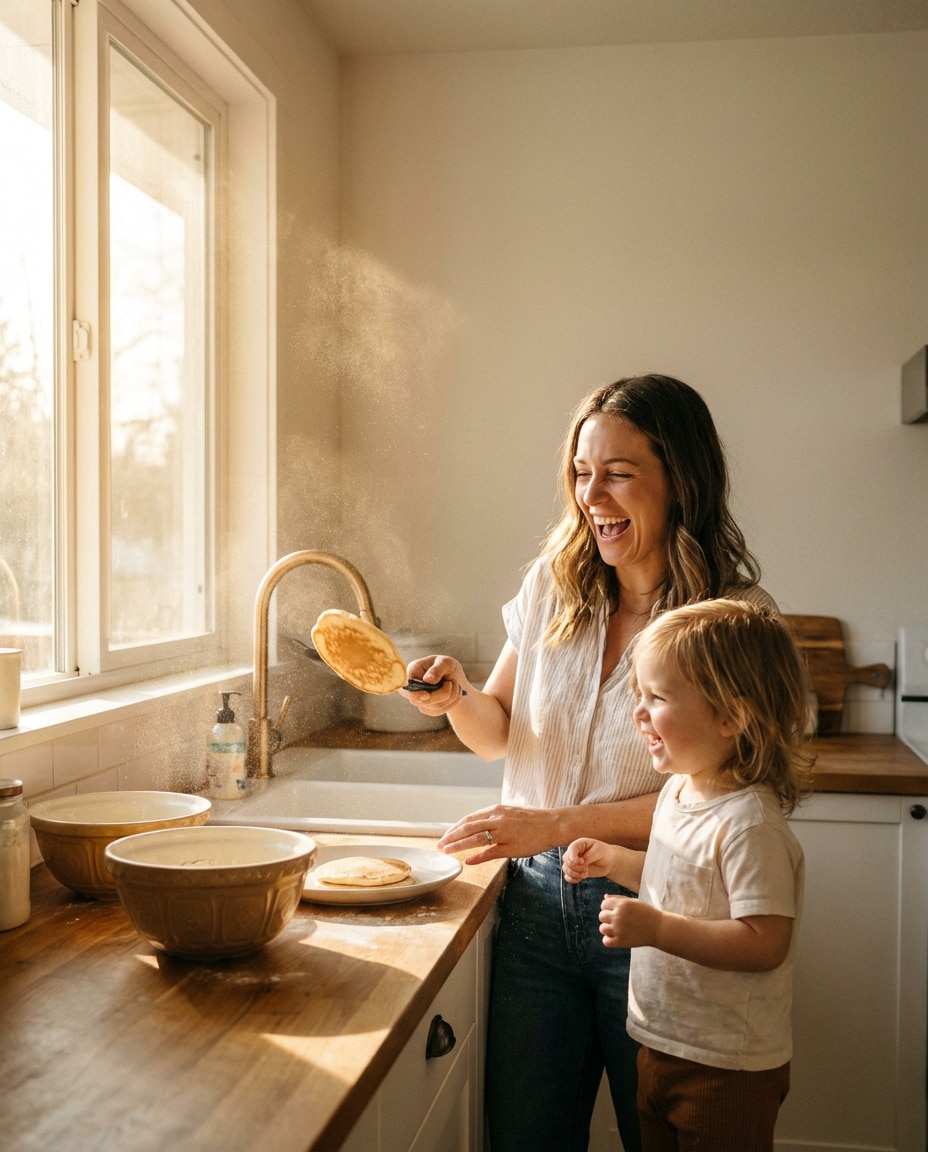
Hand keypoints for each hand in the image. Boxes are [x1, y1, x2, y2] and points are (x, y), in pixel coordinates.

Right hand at [400, 655, 468, 714]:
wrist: (452, 677)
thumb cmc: (446, 666)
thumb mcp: (445, 662)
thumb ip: (437, 669)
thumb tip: (428, 679)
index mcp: (412, 671)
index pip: (406, 686)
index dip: (415, 694)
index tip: (427, 695)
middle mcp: (411, 687)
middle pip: (423, 700)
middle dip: (443, 693)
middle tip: (453, 682)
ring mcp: (417, 699)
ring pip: (435, 706)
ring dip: (451, 696)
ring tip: (456, 684)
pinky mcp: (426, 708)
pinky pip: (439, 711)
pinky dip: (452, 702)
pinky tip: (455, 693)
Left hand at [437, 803, 558, 864]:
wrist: (552, 824)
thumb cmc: (531, 819)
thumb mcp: (509, 813)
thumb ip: (492, 819)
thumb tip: (476, 826)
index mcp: (495, 810)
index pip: (468, 819)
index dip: (454, 828)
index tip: (445, 836)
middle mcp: (497, 819)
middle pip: (468, 828)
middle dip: (451, 837)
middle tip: (439, 845)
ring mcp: (504, 833)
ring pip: (476, 839)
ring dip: (459, 846)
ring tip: (447, 851)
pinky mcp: (511, 846)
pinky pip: (491, 852)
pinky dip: (477, 857)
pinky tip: (468, 861)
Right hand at [562, 838, 615, 883]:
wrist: (608, 861)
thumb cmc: (604, 853)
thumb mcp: (599, 852)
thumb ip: (589, 856)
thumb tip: (581, 862)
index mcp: (579, 844)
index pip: (571, 849)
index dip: (573, 857)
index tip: (582, 862)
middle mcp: (574, 853)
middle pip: (566, 859)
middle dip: (575, 866)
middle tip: (586, 869)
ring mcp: (574, 862)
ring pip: (565, 868)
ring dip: (574, 873)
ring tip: (585, 875)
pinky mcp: (576, 871)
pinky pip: (567, 876)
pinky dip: (571, 879)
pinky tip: (579, 880)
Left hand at [598, 894, 660, 948]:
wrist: (659, 928)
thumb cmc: (646, 913)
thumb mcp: (633, 902)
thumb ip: (618, 898)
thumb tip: (604, 897)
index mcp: (622, 904)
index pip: (604, 904)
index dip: (609, 908)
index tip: (616, 912)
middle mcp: (618, 916)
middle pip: (601, 916)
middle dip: (608, 918)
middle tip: (619, 921)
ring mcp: (619, 929)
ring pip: (602, 929)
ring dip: (608, 929)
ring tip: (617, 929)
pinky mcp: (621, 941)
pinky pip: (606, 941)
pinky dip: (608, 940)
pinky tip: (616, 938)